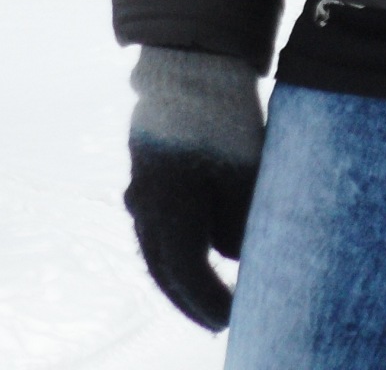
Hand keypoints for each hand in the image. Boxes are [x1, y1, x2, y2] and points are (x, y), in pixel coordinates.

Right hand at [124, 47, 264, 329]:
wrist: (193, 64)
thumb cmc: (225, 124)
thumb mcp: (244, 180)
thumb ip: (238, 227)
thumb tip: (234, 254)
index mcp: (168, 215)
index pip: (187, 276)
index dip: (209, 302)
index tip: (233, 319)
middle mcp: (146, 207)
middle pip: (164, 268)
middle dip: (189, 298)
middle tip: (215, 320)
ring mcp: (141, 186)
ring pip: (156, 245)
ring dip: (179, 272)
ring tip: (203, 290)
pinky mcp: (145, 167)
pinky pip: (155, 220)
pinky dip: (173, 241)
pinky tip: (190, 245)